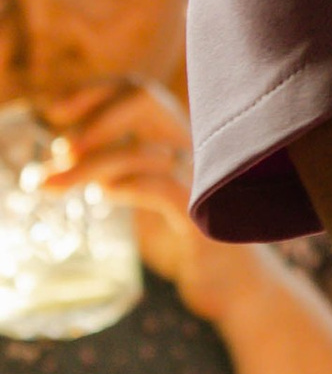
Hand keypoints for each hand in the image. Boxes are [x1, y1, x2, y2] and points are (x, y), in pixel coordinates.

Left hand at [37, 80, 246, 324]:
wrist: (235, 282)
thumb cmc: (186, 235)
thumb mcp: (146, 195)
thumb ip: (111, 174)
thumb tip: (54, 165)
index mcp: (178, 135)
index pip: (135, 91)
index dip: (93, 93)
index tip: (55, 112)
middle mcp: (194, 145)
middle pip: (145, 100)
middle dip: (95, 119)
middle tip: (59, 150)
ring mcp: (202, 178)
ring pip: (144, 150)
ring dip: (91, 165)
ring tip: (53, 186)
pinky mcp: (204, 218)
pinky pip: (165, 188)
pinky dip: (129, 186)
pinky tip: (105, 196)